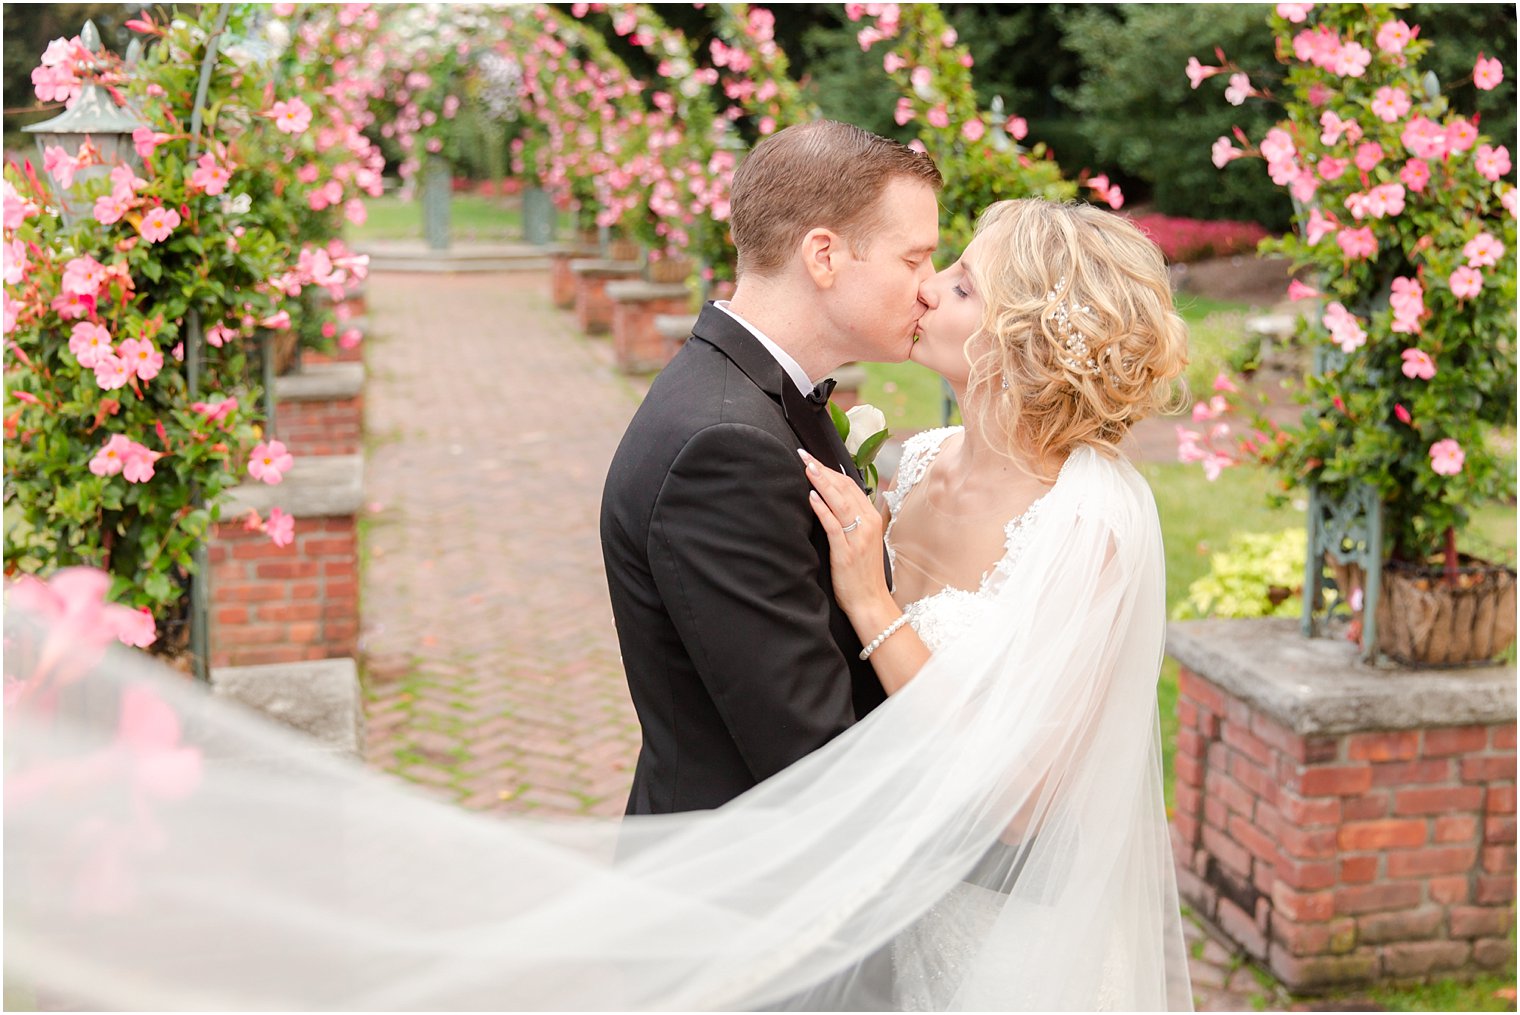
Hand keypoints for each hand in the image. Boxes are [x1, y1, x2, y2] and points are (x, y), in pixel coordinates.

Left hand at [799, 449, 889, 617]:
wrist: (870, 601)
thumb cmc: (862, 573)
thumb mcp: (862, 541)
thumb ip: (852, 521)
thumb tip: (832, 502)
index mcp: (872, 519)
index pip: (850, 486)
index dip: (831, 470)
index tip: (813, 459)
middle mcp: (868, 524)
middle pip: (844, 489)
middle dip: (822, 470)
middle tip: (803, 455)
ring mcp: (858, 537)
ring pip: (840, 502)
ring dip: (822, 482)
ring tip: (806, 467)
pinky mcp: (846, 551)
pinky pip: (834, 525)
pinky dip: (823, 509)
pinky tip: (811, 497)